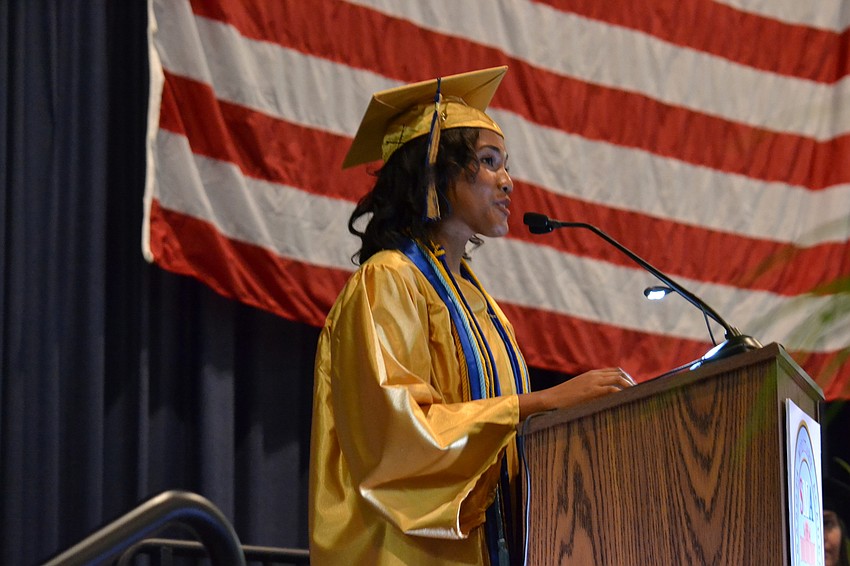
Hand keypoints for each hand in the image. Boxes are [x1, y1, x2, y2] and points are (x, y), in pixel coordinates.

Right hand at [518, 367, 633, 419]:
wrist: (550, 399)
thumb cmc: (562, 399)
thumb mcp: (578, 391)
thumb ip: (591, 391)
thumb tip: (603, 400)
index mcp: (591, 374)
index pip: (614, 370)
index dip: (626, 377)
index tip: (633, 387)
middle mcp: (594, 375)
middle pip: (619, 372)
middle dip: (631, 381)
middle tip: (639, 392)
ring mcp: (593, 382)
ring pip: (618, 378)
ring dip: (629, 386)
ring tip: (637, 396)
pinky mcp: (592, 391)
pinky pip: (612, 389)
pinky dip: (622, 393)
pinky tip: (627, 399)